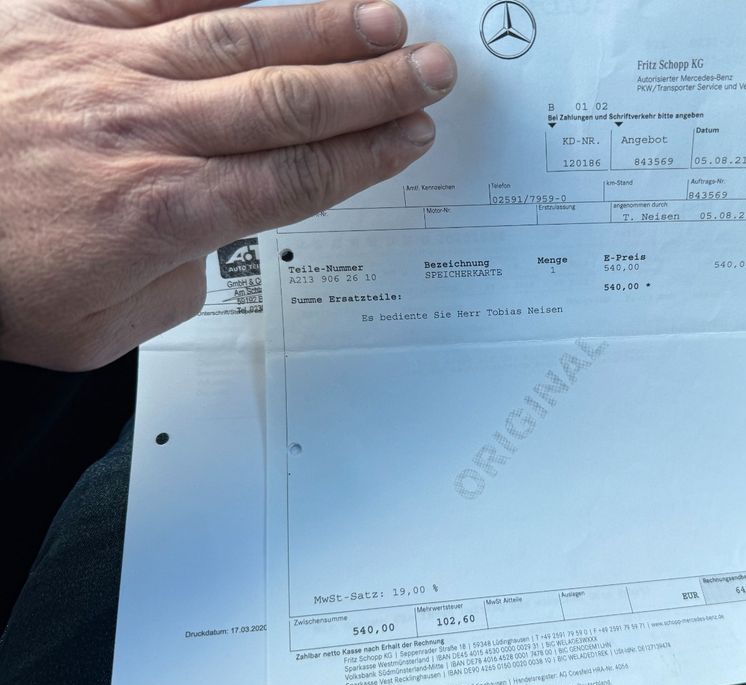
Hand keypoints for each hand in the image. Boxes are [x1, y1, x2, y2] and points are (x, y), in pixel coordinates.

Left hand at [0, 0, 455, 369]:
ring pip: (238, 40)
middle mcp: (147, 133)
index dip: (368, 152)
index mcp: (166, 213)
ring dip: (320, 27)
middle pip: (289, 103)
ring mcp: (102, 70)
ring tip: (381, 16)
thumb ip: (179, 284)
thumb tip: (212, 243)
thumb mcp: (99, 329)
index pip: (299, 175)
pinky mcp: (54, 21)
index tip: (411, 133)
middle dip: (372, 85)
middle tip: (429, 67)